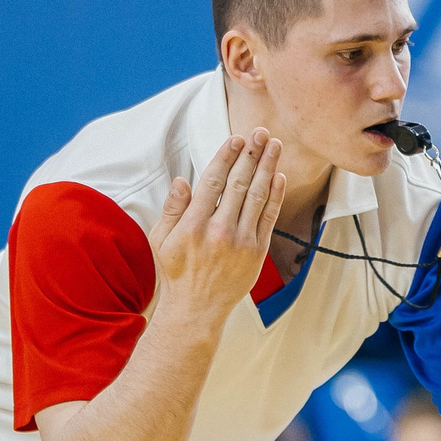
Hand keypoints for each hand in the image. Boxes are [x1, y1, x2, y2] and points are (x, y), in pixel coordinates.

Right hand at [148, 130, 287, 326]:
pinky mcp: (258, 251)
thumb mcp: (161, 239)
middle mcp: (220, 230)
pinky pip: (269, 217)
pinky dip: (275, 195)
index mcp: (193, 224)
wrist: (198, 308)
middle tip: (262, 132)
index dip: (227, 157)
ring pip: (258, 196)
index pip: (213, 181)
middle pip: (239, 183)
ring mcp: (242, 241)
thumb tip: (183, 180)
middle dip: (252, 155)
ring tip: (275, 146)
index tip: (237, 138)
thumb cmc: (176, 271)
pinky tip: (279, 176)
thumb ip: (172, 209)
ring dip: (268, 168)